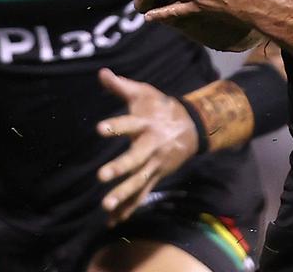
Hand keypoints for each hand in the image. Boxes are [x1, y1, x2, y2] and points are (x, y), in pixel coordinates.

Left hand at [96, 68, 198, 225]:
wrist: (193, 126)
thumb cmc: (161, 107)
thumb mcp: (144, 93)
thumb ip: (121, 86)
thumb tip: (101, 72)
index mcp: (147, 123)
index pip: (129, 124)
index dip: (116, 126)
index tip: (99, 128)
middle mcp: (152, 145)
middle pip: (136, 158)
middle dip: (120, 168)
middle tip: (101, 176)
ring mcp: (156, 163)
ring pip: (139, 181)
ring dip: (124, 195)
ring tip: (106, 206)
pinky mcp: (157, 175)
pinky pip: (142, 193)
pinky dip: (130, 207)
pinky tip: (114, 221)